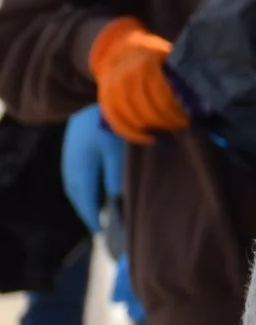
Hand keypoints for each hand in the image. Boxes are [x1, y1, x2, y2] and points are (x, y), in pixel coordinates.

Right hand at [59, 105, 125, 231]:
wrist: (95, 93)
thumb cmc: (111, 122)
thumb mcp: (116, 150)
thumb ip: (114, 175)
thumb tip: (113, 197)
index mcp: (80, 166)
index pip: (84, 198)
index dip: (91, 215)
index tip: (99, 231)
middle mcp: (70, 162)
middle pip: (76, 192)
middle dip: (85, 209)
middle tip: (96, 225)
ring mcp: (69, 153)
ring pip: (73, 182)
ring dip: (82, 197)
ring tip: (94, 210)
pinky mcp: (74, 145)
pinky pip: (74, 172)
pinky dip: (82, 184)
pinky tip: (92, 187)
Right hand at [87, 18, 189, 144]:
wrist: (120, 49)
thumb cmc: (153, 56)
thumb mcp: (169, 55)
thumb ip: (181, 71)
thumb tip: (205, 94)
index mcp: (145, 65)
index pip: (162, 96)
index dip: (175, 112)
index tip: (188, 119)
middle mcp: (125, 76)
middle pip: (147, 110)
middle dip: (167, 122)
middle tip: (182, 126)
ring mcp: (111, 88)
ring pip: (132, 118)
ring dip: (152, 129)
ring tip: (169, 132)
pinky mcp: (104, 98)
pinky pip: (116, 122)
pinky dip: (132, 135)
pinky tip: (149, 139)